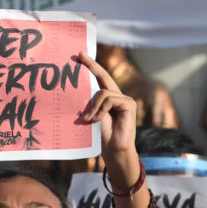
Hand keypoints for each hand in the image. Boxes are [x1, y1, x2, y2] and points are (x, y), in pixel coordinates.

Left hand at [78, 51, 137, 183]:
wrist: (114, 151)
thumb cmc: (103, 137)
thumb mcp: (92, 116)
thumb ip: (90, 104)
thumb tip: (77, 90)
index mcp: (109, 99)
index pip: (100, 80)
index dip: (92, 67)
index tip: (80, 56)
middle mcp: (118, 97)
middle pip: (104, 77)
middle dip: (92, 66)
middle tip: (79, 56)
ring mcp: (125, 100)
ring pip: (103, 92)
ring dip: (92, 106)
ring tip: (88, 119)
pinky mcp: (129, 104)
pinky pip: (109, 99)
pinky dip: (100, 109)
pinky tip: (97, 119)